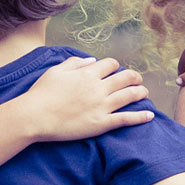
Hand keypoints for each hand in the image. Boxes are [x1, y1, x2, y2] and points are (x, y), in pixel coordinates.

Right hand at [13, 57, 154, 141]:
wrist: (34, 117)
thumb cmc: (41, 93)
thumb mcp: (55, 71)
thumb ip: (74, 63)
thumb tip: (91, 61)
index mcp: (87, 74)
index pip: (111, 64)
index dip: (115, 66)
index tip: (115, 70)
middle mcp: (98, 88)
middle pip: (126, 77)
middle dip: (134, 77)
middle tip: (137, 79)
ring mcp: (101, 106)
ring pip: (129, 95)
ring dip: (140, 92)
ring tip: (144, 92)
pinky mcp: (101, 124)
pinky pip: (126, 119)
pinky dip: (140, 117)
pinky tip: (149, 115)